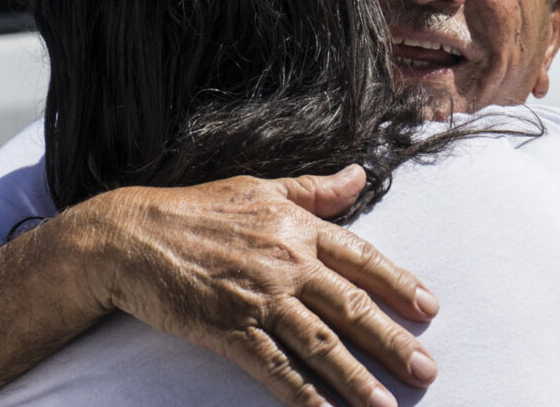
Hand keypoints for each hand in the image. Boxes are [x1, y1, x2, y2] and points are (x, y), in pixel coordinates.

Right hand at [70, 165, 438, 406]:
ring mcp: (259, 298)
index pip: (361, 257)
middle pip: (350, 306)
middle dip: (392, 340)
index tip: (429, 307)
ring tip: (387, 405)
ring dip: (357, 377)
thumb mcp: (260, 188)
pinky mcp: (230, 329)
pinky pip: (275, 368)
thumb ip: (314, 190)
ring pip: (320, 343)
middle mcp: (287, 262)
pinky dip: (303, 394)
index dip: (397, 283)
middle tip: (426, 369)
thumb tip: (359, 176)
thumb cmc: (196, 210)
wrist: (131, 236)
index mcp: (297, 227)